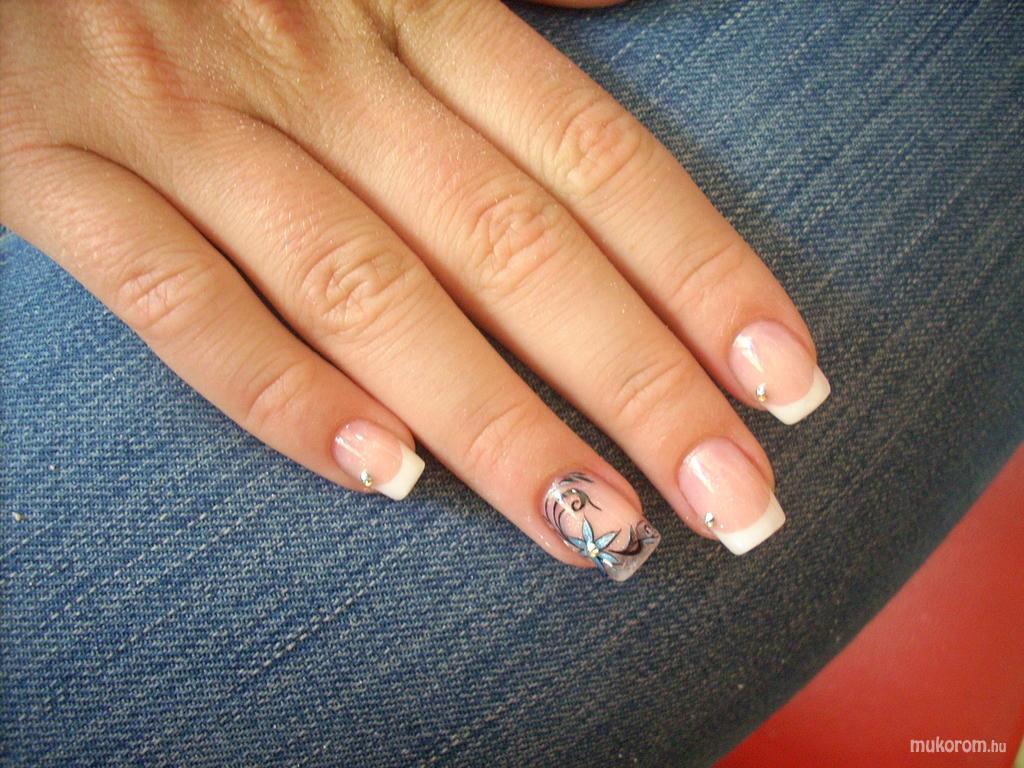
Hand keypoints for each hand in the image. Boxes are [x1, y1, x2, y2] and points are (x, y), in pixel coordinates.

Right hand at [0, 0, 829, 580]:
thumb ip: (496, 5)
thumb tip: (626, 26)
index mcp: (412, 4)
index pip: (598, 162)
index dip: (701, 277)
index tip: (786, 385)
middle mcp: (320, 67)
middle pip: (515, 250)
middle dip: (639, 385)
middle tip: (737, 502)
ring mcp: (188, 118)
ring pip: (369, 293)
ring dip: (494, 424)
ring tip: (595, 530)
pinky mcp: (54, 163)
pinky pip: (177, 299)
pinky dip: (274, 392)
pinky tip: (378, 479)